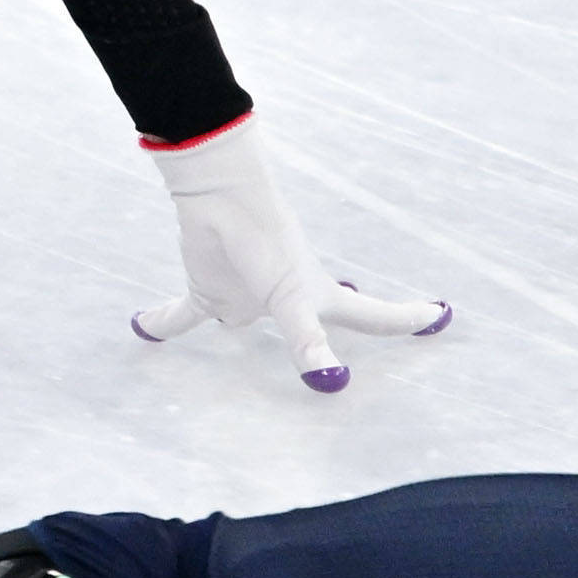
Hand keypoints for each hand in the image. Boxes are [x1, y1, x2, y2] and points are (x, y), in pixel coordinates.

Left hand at [131, 117, 450, 390]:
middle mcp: (284, 300)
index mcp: (316, 295)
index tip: (437, 314)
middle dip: (328, 342)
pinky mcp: (206, 289)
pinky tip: (140, 326)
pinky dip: (163, 321)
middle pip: (313, 327)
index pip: (369, 316)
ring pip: (243, 326)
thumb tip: (331, 383)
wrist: (218, 194)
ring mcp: (246, 296)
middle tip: (345, 357)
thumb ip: (310, 341)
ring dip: (240, 334)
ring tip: (241, 345)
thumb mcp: (293, 297)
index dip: (402, 320)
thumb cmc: (265, 238)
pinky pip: (184, 314)